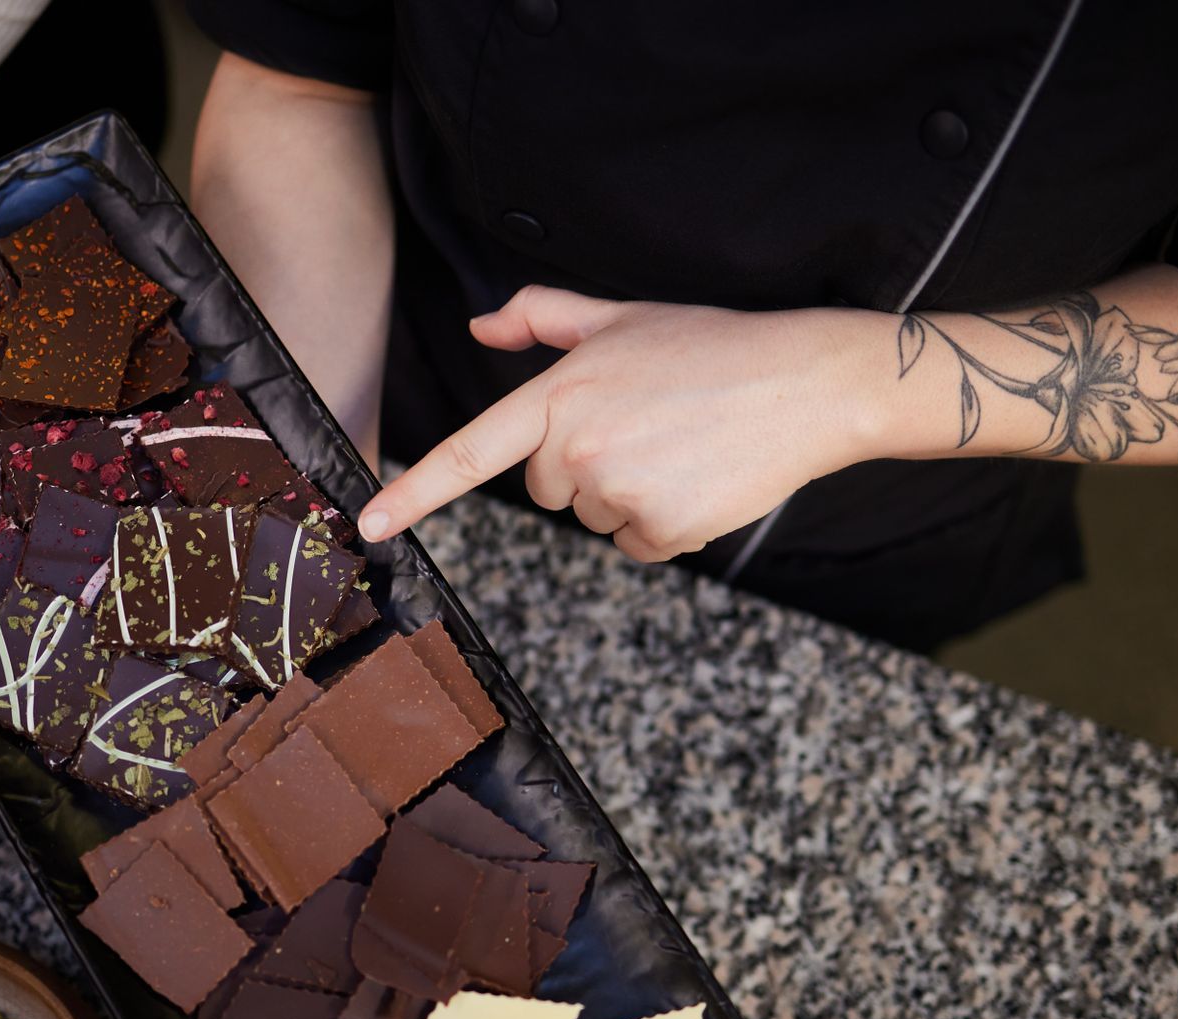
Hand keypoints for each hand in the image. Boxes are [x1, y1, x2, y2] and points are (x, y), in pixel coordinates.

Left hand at [358, 285, 897, 560]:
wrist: (806, 383)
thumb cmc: (714, 347)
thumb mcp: (622, 317)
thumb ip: (542, 315)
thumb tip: (482, 325)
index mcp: (560, 394)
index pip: (470, 452)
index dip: (413, 493)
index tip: (371, 526)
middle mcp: (579, 448)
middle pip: (547, 489)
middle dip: (584, 465)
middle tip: (646, 426)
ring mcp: (619, 493)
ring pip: (595, 518)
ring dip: (629, 495)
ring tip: (681, 447)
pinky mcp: (661, 530)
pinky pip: (638, 544)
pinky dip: (665, 523)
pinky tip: (699, 479)